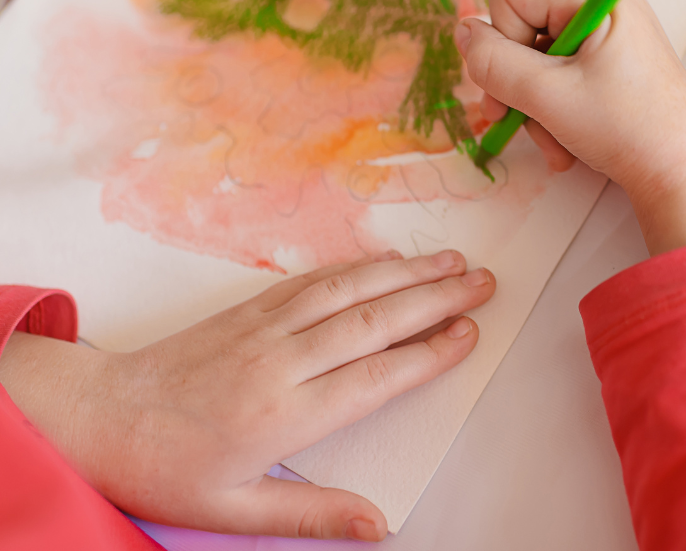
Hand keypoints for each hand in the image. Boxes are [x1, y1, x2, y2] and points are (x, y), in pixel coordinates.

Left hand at [0, 250, 494, 540]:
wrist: (101, 416)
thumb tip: (380, 525)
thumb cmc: (169, 470)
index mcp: (286, 414)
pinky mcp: (250, 307)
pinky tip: (388, 259)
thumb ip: (312, 513)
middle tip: (485, 283)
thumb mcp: (237, 511)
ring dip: (405, 272)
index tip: (471, 334)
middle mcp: (283, 361)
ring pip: (349, 290)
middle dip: (435, 299)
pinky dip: (358, 265)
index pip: (376, 377)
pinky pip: (314, 279)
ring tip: (452, 262)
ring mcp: (265, 326)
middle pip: (374, 321)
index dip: (429, 354)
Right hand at [456, 0, 685, 253]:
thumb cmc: (625, 130)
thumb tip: (462, 31)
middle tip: (512, 121)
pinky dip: (554, 111)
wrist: (682, 175)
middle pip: (520, 25)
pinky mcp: (611, 65)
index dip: (502, 39)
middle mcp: (603, 5)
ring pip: (536, 58)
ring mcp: (608, 36)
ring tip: (554, 142)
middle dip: (514, 80)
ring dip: (533, 106)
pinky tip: (566, 144)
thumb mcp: (547, 96)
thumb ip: (494, 63)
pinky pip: (560, 76)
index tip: (521, 83)